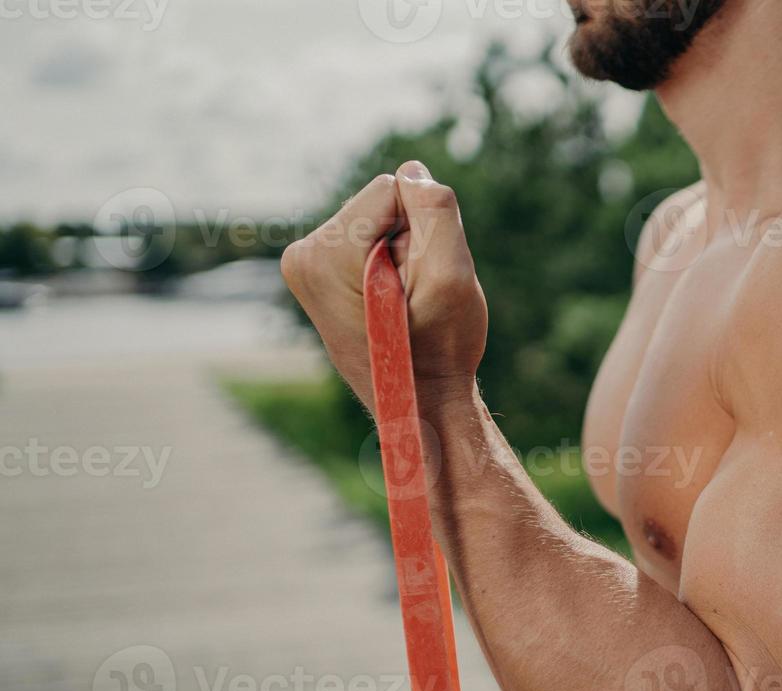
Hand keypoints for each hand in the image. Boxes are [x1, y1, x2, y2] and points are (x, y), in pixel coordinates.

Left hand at [281, 161, 487, 412]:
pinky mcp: (315, 271)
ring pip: (374, 219)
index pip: (391, 190)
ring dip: (400, 252)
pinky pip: (366, 237)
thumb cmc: (440, 348)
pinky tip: (391, 301)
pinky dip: (387, 262)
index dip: (423, 229)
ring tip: (403, 302)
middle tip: (413, 295)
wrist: (419, 400)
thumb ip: (435, 211)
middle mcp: (302, 255)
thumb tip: (409, 170)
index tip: (420, 278)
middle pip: (377, 203)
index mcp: (324, 254)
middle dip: (407, 239)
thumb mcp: (450, 277)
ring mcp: (304, 264)